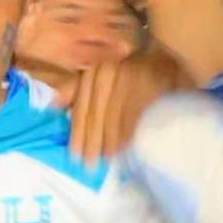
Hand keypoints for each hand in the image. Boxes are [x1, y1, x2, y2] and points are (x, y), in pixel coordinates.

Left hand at [53, 50, 186, 162]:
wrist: (170, 56)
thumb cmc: (131, 70)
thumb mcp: (99, 73)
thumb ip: (75, 89)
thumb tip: (52, 107)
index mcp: (93, 71)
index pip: (81, 109)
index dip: (77, 134)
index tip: (73, 156)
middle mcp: (107, 72)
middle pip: (95, 117)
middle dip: (91, 144)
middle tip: (89, 166)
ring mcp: (128, 79)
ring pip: (112, 120)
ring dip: (108, 143)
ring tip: (106, 161)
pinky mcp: (148, 88)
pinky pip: (132, 118)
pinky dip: (127, 136)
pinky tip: (124, 150)